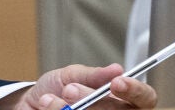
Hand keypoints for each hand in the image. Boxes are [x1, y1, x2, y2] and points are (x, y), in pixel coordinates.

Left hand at [0, 64, 157, 109]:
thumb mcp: (71, 75)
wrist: (29, 105)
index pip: (145, 99)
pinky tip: (48, 106)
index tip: (117, 82)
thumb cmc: (55, 90)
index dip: (136, 91)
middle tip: (70, 89)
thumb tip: (117, 68)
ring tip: (51, 99)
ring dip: (70, 107)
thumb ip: (93, 74)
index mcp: (121, 101)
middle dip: (93, 99)